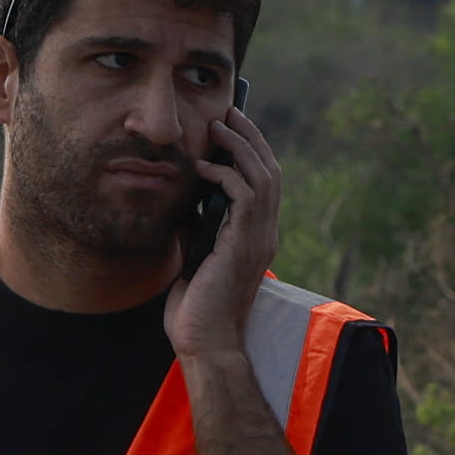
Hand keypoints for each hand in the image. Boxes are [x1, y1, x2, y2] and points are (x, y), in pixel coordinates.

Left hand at [160, 92, 277, 362]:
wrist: (204, 342)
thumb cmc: (196, 309)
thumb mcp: (194, 257)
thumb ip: (197, 228)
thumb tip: (185, 201)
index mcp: (256, 237)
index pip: (263, 183)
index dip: (251, 152)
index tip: (230, 128)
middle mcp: (265, 234)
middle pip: (270, 171)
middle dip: (250, 138)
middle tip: (230, 112)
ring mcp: (259, 238)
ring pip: (263, 177)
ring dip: (240, 147)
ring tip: (220, 125)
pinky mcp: (244, 244)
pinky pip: (244, 196)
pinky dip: (226, 175)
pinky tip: (205, 167)